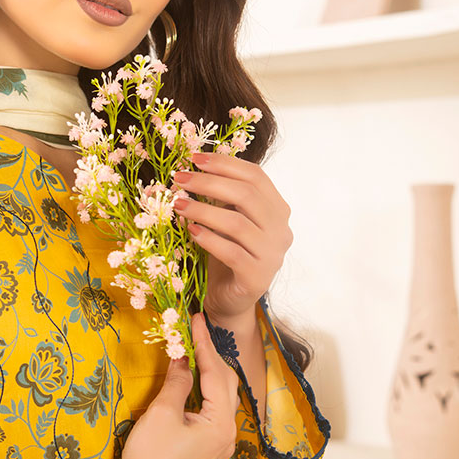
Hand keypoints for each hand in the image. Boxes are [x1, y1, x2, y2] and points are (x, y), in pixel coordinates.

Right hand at [108, 312, 238, 458]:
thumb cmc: (148, 456)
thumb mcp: (162, 412)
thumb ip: (178, 381)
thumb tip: (182, 356)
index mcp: (221, 424)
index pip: (216, 374)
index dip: (204, 344)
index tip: (195, 319)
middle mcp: (228, 434)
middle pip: (225, 385)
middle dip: (209, 356)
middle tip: (193, 330)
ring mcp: (220, 445)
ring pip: (220, 398)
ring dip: (208, 373)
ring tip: (193, 349)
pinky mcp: (208, 450)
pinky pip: (213, 413)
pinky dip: (204, 392)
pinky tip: (192, 380)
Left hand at [173, 151, 293, 327]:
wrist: (230, 299)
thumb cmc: (226, 253)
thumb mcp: (226, 219)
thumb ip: (222, 196)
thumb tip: (193, 166)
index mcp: (278, 210)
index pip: (256, 176)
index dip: (225, 163)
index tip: (194, 158)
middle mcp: (281, 230)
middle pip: (247, 195)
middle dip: (209, 182)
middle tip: (179, 178)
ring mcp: (273, 255)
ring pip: (237, 224)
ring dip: (203, 210)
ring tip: (177, 204)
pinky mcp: (258, 278)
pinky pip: (231, 252)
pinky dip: (208, 239)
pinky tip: (190, 231)